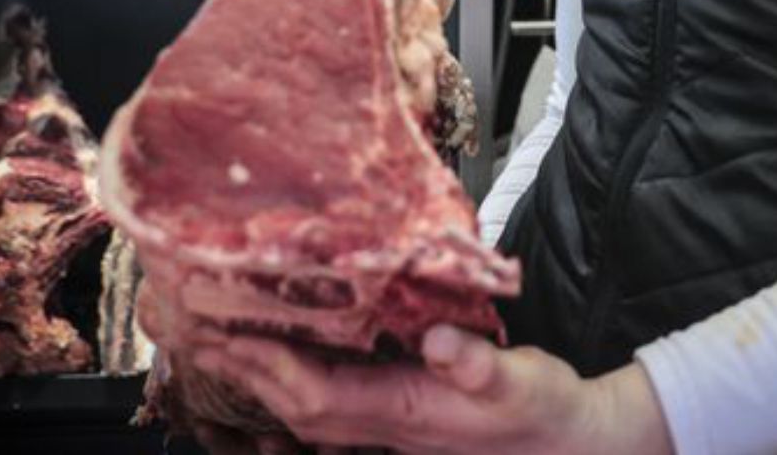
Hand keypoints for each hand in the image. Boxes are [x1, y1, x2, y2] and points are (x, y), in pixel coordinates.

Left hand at [183, 323, 674, 454]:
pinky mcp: (406, 425)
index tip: (226, 335)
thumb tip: (438, 342)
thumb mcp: (522, 380)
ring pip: (310, 417)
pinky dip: (301, 392)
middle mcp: (390, 429)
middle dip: (248, 373)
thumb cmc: (546, 411)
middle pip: (299, 408)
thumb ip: (478, 362)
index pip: (318, 394)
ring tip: (230, 348)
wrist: (574, 448)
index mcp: (409, 413)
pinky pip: (334, 415)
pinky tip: (288, 375)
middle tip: (202, 332)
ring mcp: (395, 433)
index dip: (268, 367)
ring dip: (266, 383)